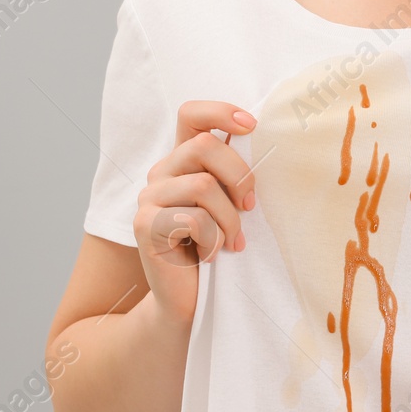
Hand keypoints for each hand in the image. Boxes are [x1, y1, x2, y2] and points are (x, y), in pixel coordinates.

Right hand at [132, 101, 258, 325]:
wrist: (189, 299)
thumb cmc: (219, 251)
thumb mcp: (233, 208)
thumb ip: (236, 179)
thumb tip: (265, 149)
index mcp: (184, 162)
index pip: (192, 115)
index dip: (220, 112)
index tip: (252, 126)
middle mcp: (162, 173)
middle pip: (205, 147)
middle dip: (240, 177)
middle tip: (251, 208)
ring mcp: (149, 197)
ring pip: (202, 185)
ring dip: (229, 218)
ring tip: (232, 242)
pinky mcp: (145, 224)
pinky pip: (193, 219)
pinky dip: (213, 240)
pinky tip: (210, 256)